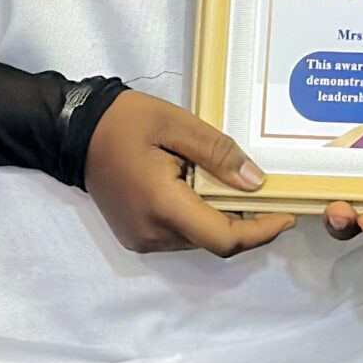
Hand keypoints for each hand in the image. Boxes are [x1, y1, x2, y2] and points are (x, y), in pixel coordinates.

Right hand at [84, 91, 292, 257]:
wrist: (75, 133)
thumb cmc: (127, 122)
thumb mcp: (178, 125)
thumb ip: (219, 154)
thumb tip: (257, 183)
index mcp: (162, 206)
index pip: (223, 238)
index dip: (260, 231)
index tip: (286, 214)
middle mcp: (152, 233)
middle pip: (214, 241)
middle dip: (246, 221)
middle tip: (268, 192)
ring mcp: (142, 239)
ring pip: (198, 240)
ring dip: (221, 218)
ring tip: (231, 183)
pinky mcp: (136, 237)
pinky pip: (180, 235)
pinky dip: (200, 217)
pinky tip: (204, 189)